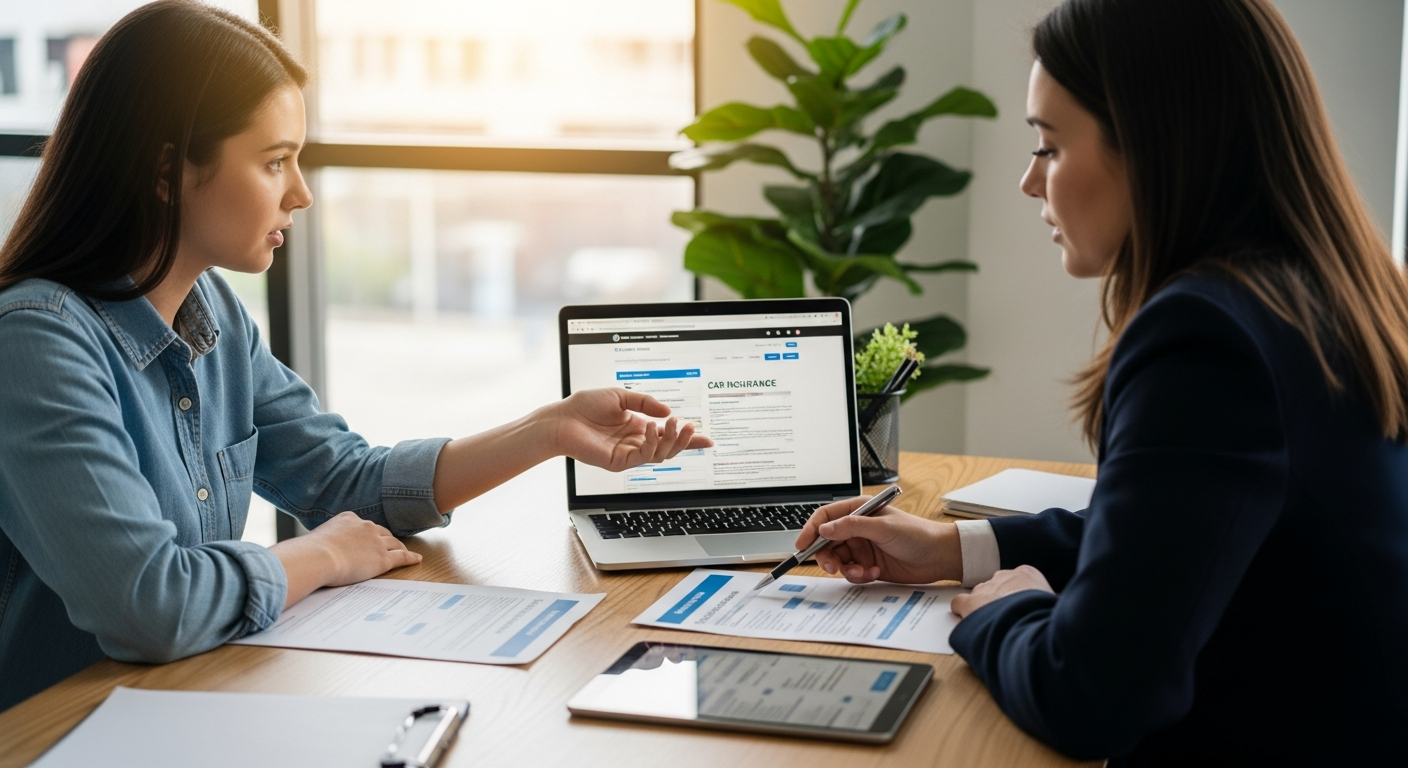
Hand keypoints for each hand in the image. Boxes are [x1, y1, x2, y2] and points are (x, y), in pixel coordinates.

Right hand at [270, 511, 421, 608]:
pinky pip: (402, 556)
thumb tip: (304, 552)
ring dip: (400, 547)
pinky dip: (411, 557)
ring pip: (394, 543)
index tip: (370, 537)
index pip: (363, 525)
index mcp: (349, 518)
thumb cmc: (309, 552)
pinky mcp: (383, 558)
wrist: (318, 557)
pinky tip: (416, 559)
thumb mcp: (314, 540)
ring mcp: (376, 542)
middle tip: (390, 544)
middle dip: (386, 538)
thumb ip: (318, 543)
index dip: (369, 532)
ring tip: (404, 551)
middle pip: (381, 532)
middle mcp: (366, 526)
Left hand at [550, 388, 713, 471]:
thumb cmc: (585, 406)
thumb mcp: (621, 396)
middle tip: (690, 427)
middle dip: (684, 440)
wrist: (562, 418)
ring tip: (672, 423)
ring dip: (670, 440)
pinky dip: (651, 443)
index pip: (667, 435)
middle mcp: (635, 442)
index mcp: (637, 427)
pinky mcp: (619, 462)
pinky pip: (643, 456)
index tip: (707, 439)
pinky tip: (650, 428)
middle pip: (669, 448)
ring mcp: (628, 454)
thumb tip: (668, 412)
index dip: (687, 438)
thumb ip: (645, 403)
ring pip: (660, 455)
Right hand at [798, 496, 962, 584]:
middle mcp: (858, 528)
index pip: (826, 517)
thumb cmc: (917, 534)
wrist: (939, 556)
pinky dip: (858, 575)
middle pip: (827, 542)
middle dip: (827, 555)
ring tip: (862, 571)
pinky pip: (851, 572)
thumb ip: (852, 526)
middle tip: (831, 566)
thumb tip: (824, 529)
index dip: (811, 530)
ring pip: (838, 559)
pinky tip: (874, 573)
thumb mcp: (883, 527)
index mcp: (859, 510)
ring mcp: (863, 547)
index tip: (802, 545)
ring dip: (846, 568)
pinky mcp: (868, 565)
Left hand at [950, 565, 1053, 617]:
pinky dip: (963, 612)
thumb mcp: (1055, 604)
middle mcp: (1004, 576)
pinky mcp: (970, 602)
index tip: (1021, 608)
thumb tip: (1057, 606)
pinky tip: (971, 623)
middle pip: (999, 587)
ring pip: (981, 595)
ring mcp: (985, 588)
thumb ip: (1051, 601)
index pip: (1020, 581)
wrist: (1027, 623)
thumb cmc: (1045, 615)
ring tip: (993, 626)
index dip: (1019, 597)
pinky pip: (960, 603)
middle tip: (1007, 619)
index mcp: (1027, 573)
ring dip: (984, 608)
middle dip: (1001, 601)